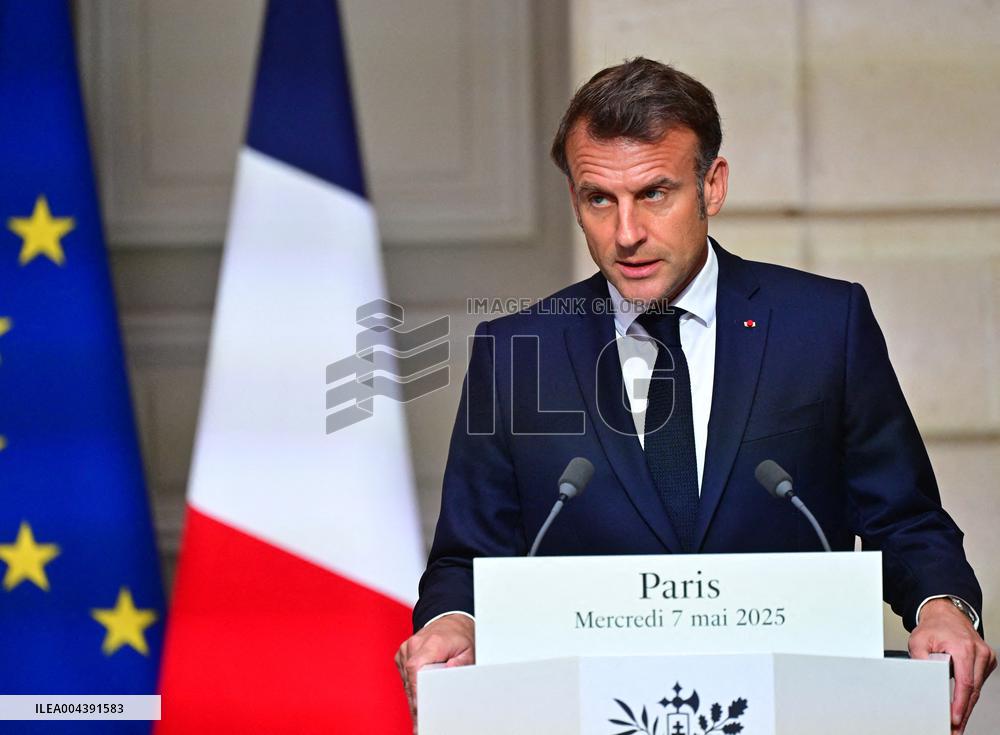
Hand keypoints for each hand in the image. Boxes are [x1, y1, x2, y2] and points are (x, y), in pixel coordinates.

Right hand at [395, 613, 475, 732]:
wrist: (450, 620)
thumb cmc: (459, 636)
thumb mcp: (469, 649)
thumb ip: (461, 662)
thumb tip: (449, 671)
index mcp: (431, 643)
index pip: (415, 669)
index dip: (415, 692)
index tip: (420, 710)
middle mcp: (415, 644)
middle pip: (410, 679)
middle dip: (415, 702)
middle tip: (420, 722)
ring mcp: (407, 648)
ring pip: (406, 680)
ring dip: (413, 695)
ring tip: (421, 715)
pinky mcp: (403, 653)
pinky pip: (405, 675)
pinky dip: (412, 685)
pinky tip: (420, 695)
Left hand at [908, 598, 996, 733]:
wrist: (946, 614)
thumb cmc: (934, 627)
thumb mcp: (918, 640)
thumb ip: (920, 659)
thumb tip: (922, 677)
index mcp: (964, 648)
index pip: (965, 682)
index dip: (960, 703)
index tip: (955, 718)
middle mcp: (979, 653)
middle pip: (973, 690)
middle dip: (963, 712)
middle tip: (955, 729)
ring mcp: (985, 657)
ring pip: (976, 689)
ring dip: (966, 706)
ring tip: (957, 722)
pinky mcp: (986, 661)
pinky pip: (978, 682)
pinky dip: (969, 695)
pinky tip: (962, 706)